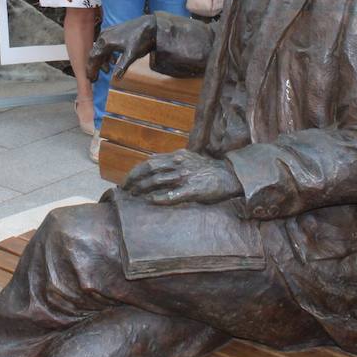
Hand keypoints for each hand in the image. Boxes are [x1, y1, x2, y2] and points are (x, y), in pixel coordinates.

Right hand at [87, 14, 157, 80]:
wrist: (150, 25)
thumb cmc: (140, 39)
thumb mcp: (131, 54)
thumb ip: (122, 66)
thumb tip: (115, 79)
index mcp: (106, 42)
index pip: (94, 57)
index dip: (91, 69)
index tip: (91, 78)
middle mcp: (104, 36)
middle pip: (95, 53)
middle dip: (95, 66)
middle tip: (95, 77)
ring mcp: (108, 33)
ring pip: (100, 49)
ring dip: (102, 61)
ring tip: (106, 70)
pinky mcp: (114, 32)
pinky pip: (106, 45)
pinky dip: (108, 55)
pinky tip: (113, 61)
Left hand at [122, 150, 242, 204]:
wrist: (230, 176)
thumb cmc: (207, 170)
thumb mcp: (189, 159)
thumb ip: (172, 161)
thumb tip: (153, 166)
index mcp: (177, 156)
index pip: (150, 162)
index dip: (136, 172)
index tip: (128, 181)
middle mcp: (179, 164)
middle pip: (150, 169)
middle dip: (135, 179)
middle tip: (126, 189)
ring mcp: (186, 176)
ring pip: (158, 180)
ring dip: (143, 188)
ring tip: (134, 195)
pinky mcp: (193, 189)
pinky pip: (174, 194)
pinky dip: (160, 197)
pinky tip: (151, 200)